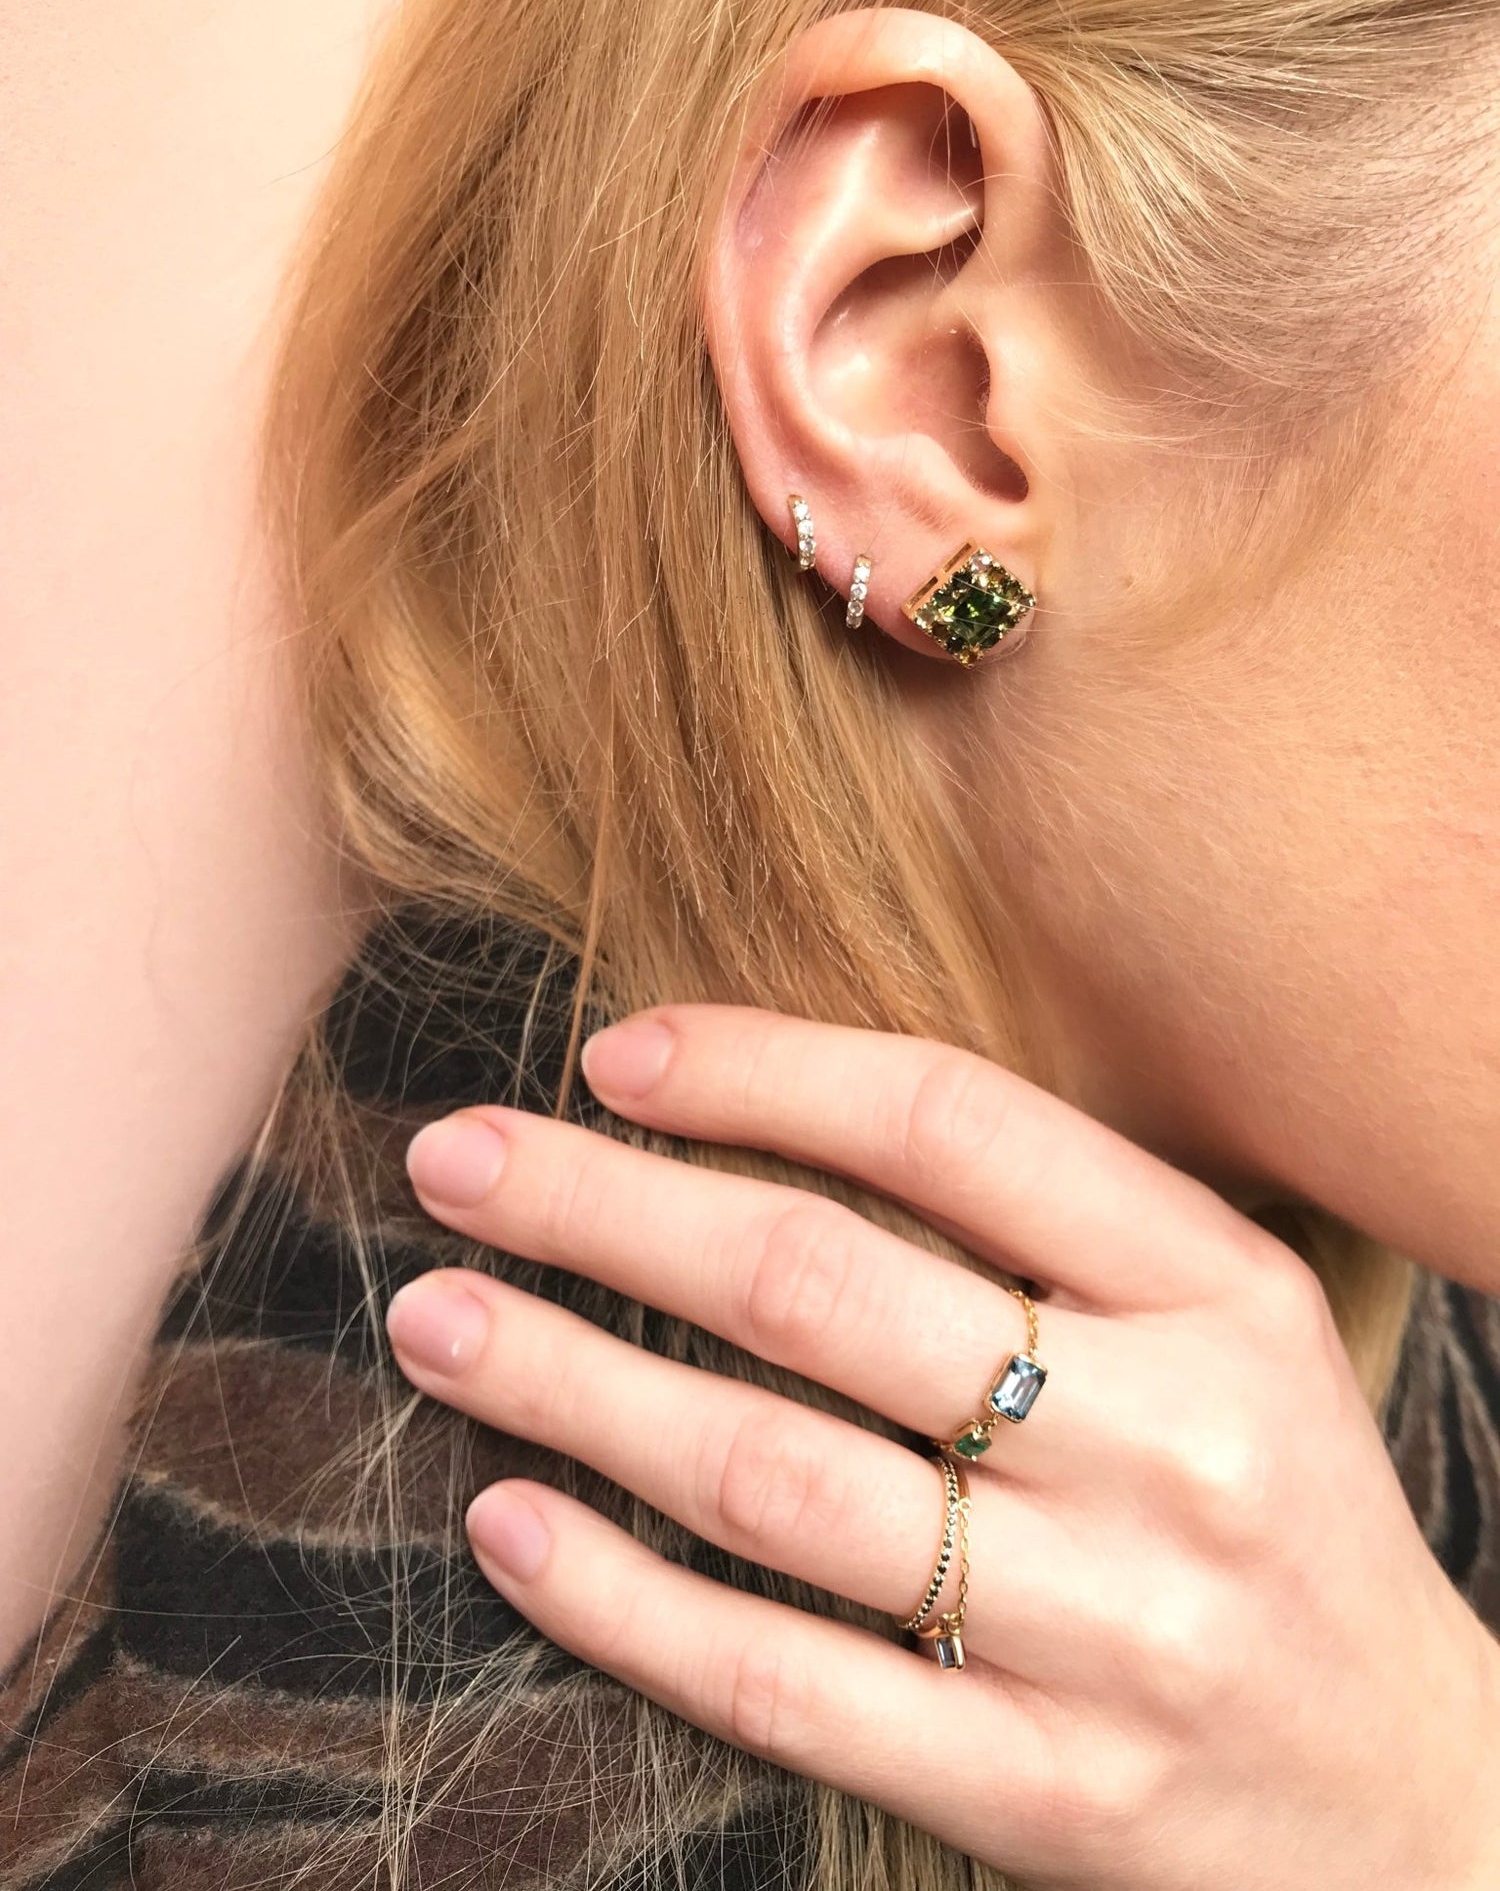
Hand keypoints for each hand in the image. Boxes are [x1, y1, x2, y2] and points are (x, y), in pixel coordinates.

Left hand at [387, 1006, 1499, 1890]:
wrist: (1415, 1799)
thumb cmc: (1271, 1505)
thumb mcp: (1223, 1324)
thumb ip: (1040, 1221)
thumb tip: (754, 1118)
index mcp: (1221, 1291)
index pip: (951, 1125)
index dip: (761, 1072)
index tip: (615, 1054)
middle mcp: (1172, 1446)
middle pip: (823, 1289)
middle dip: (604, 1211)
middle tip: (452, 1162)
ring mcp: (1110, 1633)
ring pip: (773, 1481)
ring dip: (572, 1388)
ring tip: (437, 1321)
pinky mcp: (1044, 1795)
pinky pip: (784, 1681)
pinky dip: (622, 1599)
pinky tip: (510, 1522)